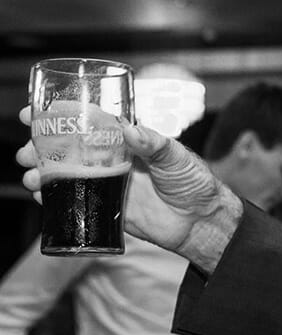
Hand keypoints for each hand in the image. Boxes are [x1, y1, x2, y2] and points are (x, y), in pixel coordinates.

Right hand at [17, 107, 241, 272]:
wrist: (202, 222)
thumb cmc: (194, 183)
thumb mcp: (177, 157)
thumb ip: (154, 143)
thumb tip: (130, 129)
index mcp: (127, 140)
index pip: (88, 122)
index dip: (59, 116)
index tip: (35, 113)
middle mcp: (113, 159)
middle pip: (69, 148)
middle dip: (42, 146)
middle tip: (26, 149)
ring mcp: (108, 183)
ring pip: (67, 174)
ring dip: (43, 172)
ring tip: (31, 174)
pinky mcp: (108, 208)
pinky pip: (75, 201)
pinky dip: (54, 199)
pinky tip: (41, 196)